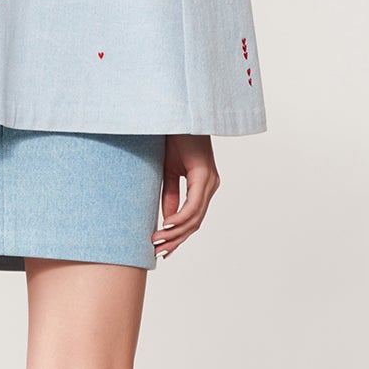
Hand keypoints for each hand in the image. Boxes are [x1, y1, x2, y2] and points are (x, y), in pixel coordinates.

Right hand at [153, 134, 219, 258]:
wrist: (177, 115)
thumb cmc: (172, 138)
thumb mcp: (168, 171)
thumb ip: (171, 194)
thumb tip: (167, 219)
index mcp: (203, 185)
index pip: (193, 218)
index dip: (177, 236)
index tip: (161, 248)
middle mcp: (210, 185)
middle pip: (195, 223)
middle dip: (176, 240)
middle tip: (158, 253)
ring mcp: (209, 181)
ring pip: (195, 217)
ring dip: (176, 233)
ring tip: (158, 242)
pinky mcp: (204, 174)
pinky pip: (194, 204)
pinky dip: (180, 217)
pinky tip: (167, 225)